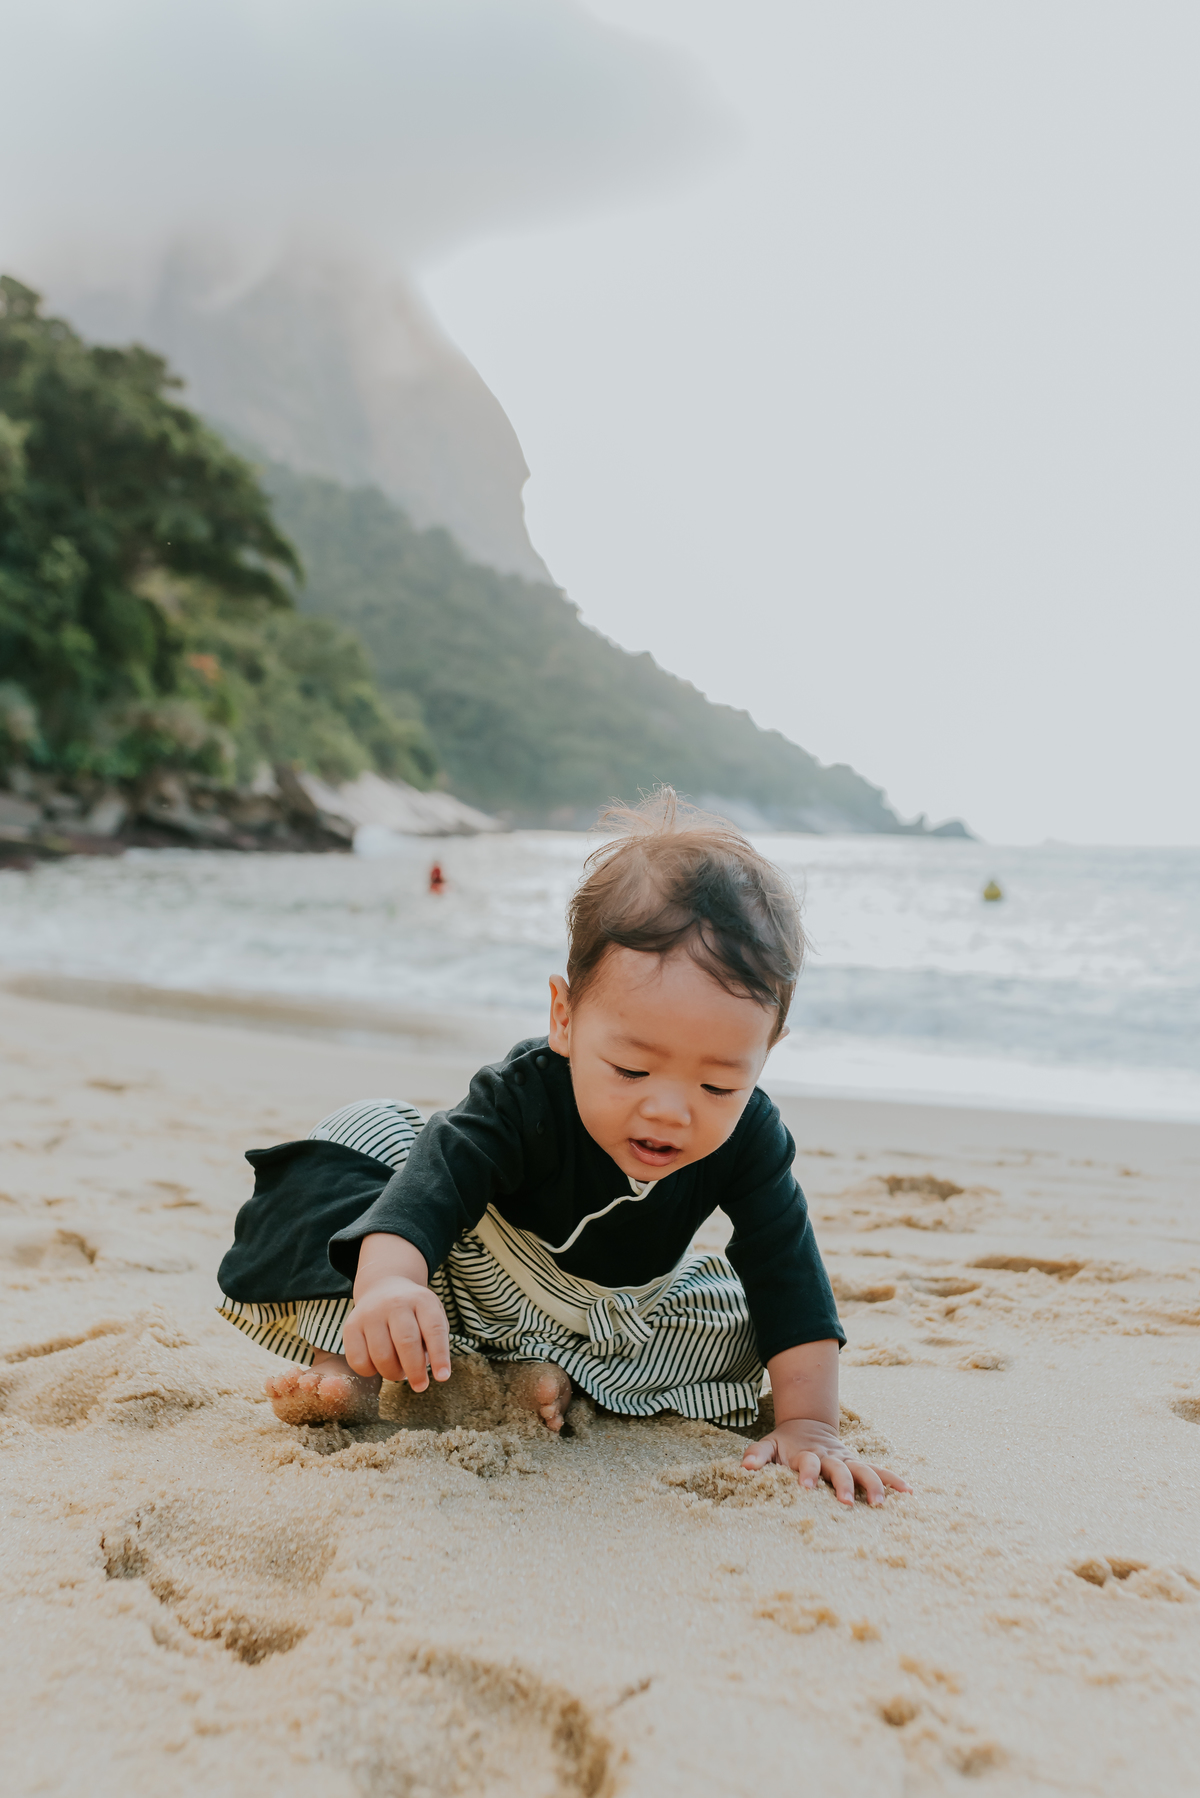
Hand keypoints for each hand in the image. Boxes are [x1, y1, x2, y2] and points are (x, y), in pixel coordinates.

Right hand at [343, 1272, 451, 1389]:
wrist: (383, 1288)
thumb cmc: (413, 1312)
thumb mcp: (431, 1314)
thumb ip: (435, 1339)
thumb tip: (428, 1367)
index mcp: (421, 1300)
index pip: (434, 1329)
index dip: (440, 1355)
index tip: (443, 1377)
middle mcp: (395, 1304)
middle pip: (406, 1342)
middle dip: (415, 1370)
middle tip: (421, 1386)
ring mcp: (371, 1314)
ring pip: (382, 1355)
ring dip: (393, 1373)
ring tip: (400, 1372)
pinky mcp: (351, 1326)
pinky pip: (358, 1360)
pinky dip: (370, 1372)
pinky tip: (378, 1366)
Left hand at [742, 1416, 911, 1506]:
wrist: (807, 1426)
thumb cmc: (785, 1444)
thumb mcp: (768, 1445)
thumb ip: (757, 1455)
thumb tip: (746, 1468)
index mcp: (807, 1453)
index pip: (808, 1463)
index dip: (807, 1473)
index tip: (805, 1487)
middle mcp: (830, 1457)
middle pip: (840, 1469)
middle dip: (844, 1484)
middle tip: (846, 1502)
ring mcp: (847, 1460)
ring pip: (864, 1470)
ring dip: (873, 1485)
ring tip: (880, 1504)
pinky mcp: (858, 1464)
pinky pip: (878, 1471)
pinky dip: (893, 1480)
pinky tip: (908, 1493)